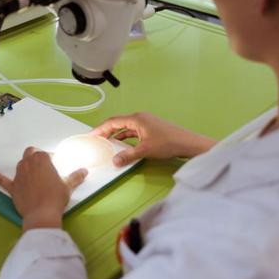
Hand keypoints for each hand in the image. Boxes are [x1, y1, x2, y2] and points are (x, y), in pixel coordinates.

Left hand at [0, 147, 87, 231]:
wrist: (42, 214)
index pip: (46, 154)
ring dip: (26, 166)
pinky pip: (3, 180)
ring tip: (34, 174)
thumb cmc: (56, 197)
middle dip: (36, 157)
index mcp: (42, 159)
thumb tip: (84, 171)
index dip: (52, 160)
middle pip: (30, 154)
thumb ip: (75, 177)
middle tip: (44, 166)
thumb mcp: (68, 186)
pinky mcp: (12, 187)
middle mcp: (28, 163)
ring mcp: (19, 175)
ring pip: (20, 164)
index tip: (56, 167)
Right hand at [92, 112, 215, 165]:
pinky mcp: (151, 129)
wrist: (188, 143)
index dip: (100, 129)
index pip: (113, 122)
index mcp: (136, 119)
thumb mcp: (145, 150)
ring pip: (126, 128)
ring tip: (106, 143)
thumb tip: (114, 161)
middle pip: (118, 123)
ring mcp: (146, 123)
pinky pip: (133, 132)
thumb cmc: (168, 143)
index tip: (91, 135)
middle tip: (95, 140)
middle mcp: (140, 118)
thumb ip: (128, 155)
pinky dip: (126, 138)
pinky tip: (122, 145)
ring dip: (116, 135)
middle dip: (106, 131)